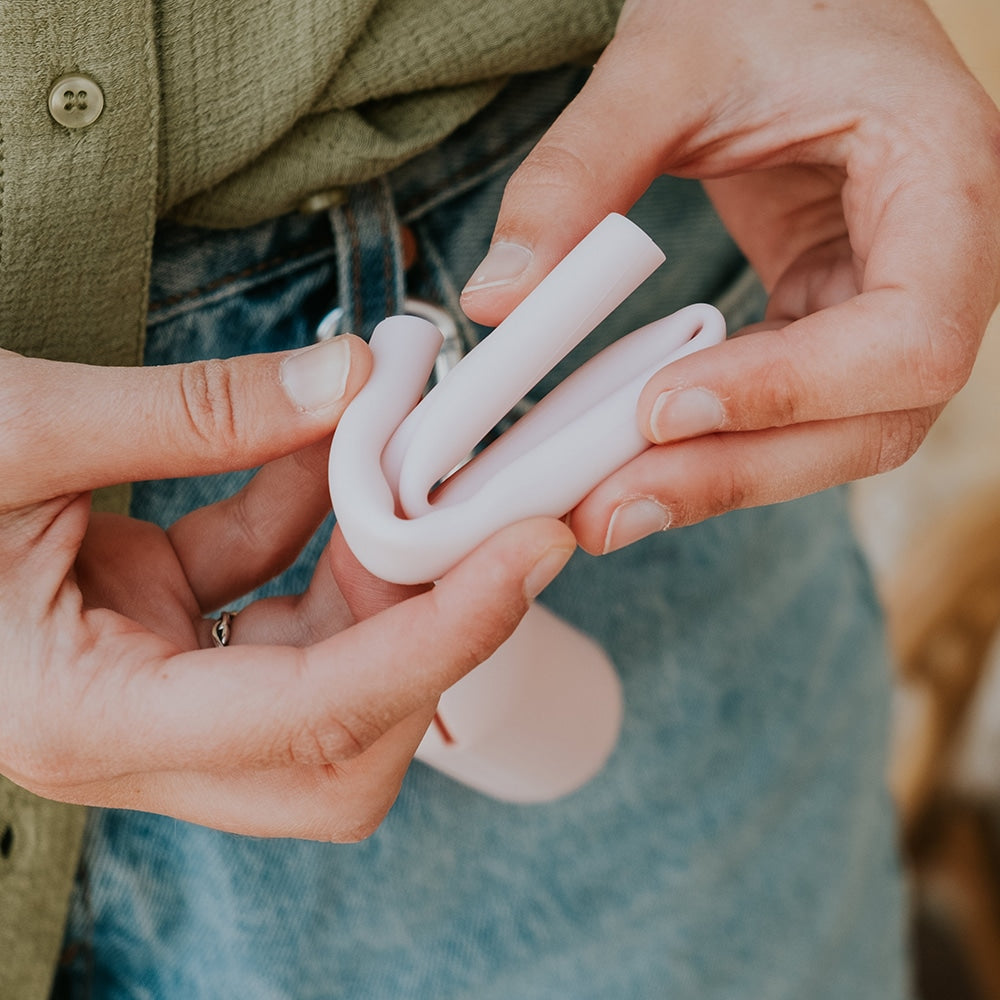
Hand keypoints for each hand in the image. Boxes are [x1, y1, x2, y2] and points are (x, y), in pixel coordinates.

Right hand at [0, 340, 574, 838]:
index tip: (527, 557)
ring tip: (398, 457)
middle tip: (469, 513)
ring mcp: (149, 692)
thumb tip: (350, 382)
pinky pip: (270, 602)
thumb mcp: (16, 430)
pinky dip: (313, 529)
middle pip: (339, 741)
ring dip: (377, 574)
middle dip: (421, 634)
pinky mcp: (157, 638)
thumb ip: (198, 412)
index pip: (315, 719)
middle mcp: (128, 736)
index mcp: (79, 721)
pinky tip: (321, 449)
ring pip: (323, 674)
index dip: (440, 643)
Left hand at [461, 0, 999, 553]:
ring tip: (603, 506)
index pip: (909, 334)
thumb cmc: (761, 0)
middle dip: (739, 470)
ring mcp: (888, 301)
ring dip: (719, 479)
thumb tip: (500, 297)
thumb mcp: (667, 60)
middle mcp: (940, 261)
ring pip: (833, 438)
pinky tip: (631, 461)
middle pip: (875, 420)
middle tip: (609, 509)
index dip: (793, 390)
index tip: (659, 407)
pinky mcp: (830, 322)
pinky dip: (714, 444)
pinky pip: (788, 412)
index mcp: (943, 179)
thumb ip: (579, 172)